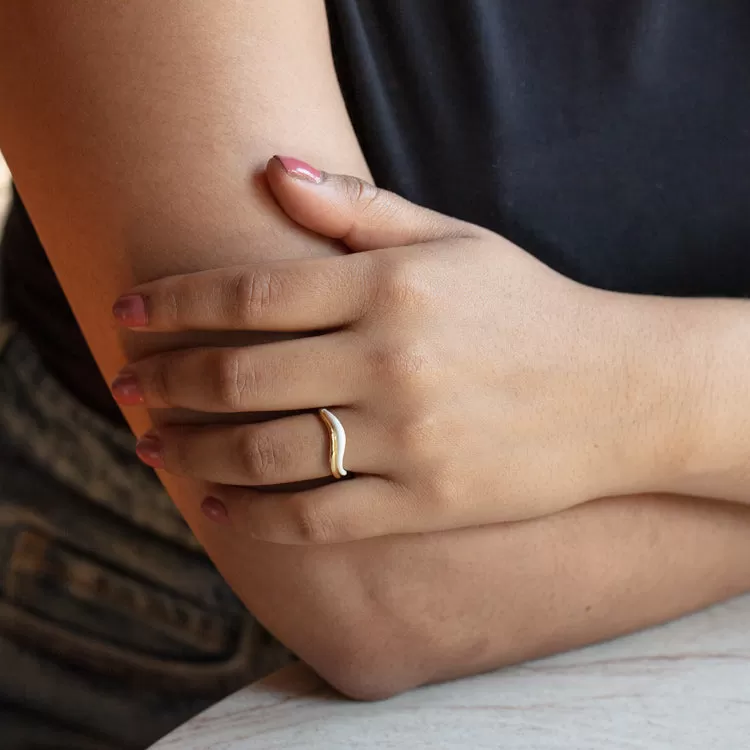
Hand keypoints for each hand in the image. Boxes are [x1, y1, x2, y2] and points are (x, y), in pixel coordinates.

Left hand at [111, 156, 680, 543]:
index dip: (176, 304)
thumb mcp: (454, 239)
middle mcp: (392, 361)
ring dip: (193, 451)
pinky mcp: (427, 501)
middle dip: (166, 381)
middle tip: (124, 383)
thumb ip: (358, 209)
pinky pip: (320, 517)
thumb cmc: (528, 308)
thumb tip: (270, 170)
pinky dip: (257, 517)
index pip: (252, 293)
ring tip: (152, 445)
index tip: (127, 316)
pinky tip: (217, 508)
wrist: (618, 392)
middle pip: (241, 376)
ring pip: (266, 452)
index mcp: (392, 287)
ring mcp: (410, 438)